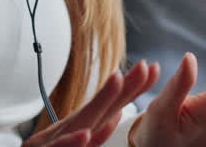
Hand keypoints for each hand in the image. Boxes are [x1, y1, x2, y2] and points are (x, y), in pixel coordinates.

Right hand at [24, 61, 158, 146]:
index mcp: (77, 129)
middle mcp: (66, 131)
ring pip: (79, 123)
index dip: (131, 88)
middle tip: (145, 67)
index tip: (153, 70)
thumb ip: (96, 133)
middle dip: (122, 87)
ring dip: (99, 101)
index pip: (109, 107)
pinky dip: (71, 143)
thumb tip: (118, 115)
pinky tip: (86, 135)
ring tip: (118, 80)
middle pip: (98, 106)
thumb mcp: (75, 144)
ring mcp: (52, 143)